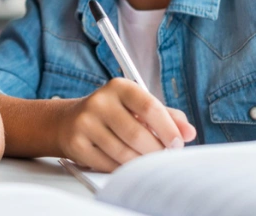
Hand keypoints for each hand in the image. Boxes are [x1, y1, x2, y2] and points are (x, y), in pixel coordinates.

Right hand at [55, 78, 196, 171]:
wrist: (66, 121)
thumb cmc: (111, 114)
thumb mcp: (136, 106)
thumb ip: (166, 116)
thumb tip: (189, 132)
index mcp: (119, 87)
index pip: (150, 107)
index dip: (168, 129)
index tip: (177, 143)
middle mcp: (99, 102)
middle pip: (137, 134)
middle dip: (156, 150)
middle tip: (163, 156)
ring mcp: (85, 123)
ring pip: (123, 152)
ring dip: (140, 162)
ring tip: (146, 161)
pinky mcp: (76, 144)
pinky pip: (108, 164)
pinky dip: (122, 168)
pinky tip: (126, 163)